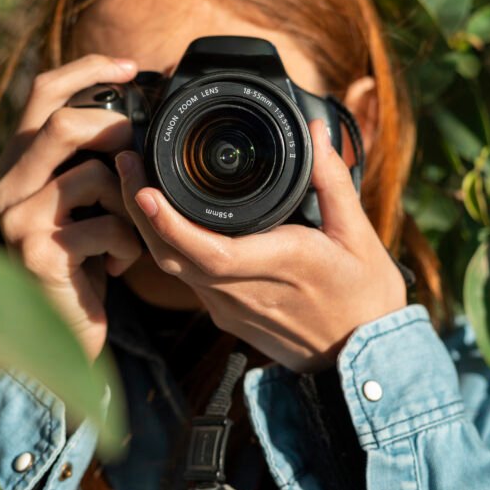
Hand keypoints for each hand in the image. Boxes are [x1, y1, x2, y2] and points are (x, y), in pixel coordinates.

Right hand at [0, 55, 142, 361]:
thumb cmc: (81, 254)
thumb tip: (137, 107)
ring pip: (93, 176)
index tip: (131, 67)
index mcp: (18, 160)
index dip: (87, 68)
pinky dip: (127, 244)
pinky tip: (117, 263)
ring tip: (126, 232)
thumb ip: (91, 155)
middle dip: (115, 133)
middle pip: (63, 125)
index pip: (43, 92)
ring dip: (128, 204)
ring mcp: (16, 219)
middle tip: (138, 155)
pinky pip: (104, 226)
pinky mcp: (36, 253)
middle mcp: (7, 183)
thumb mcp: (82, 197)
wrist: (63, 325)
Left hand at [115, 119, 407, 371]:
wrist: (363, 358)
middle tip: (125, 161)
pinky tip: (162, 218)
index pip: (207, 250)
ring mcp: (230, 308)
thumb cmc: (365, 298)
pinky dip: (168, 245)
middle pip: (171, 255)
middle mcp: (243, 291)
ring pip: (173, 267)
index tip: (143, 188)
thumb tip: (317, 131)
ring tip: (135, 180)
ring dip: (148, 226)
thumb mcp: (359, 235)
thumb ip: (333, 180)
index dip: (167, 222)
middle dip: (139, 209)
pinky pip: (186, 278)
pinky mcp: (226, 315)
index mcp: (278, 265)